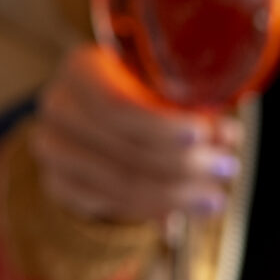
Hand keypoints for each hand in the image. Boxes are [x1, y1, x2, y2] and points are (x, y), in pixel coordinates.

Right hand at [30, 44, 239, 225]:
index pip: (114, 104)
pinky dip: (151, 210)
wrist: (92, 115)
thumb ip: (190, 106)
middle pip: (122, 149)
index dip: (159, 125)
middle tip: (227, 168)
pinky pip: (109, 205)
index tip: (203, 134)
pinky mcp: (58, 184)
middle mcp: (57, 107)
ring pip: (119, 184)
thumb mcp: (161, 84)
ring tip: (214, 198)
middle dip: (183, 165)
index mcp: (80, 69)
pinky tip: (181, 210)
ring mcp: (52, 149)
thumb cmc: (138, 89)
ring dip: (175, 195)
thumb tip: (226, 137)